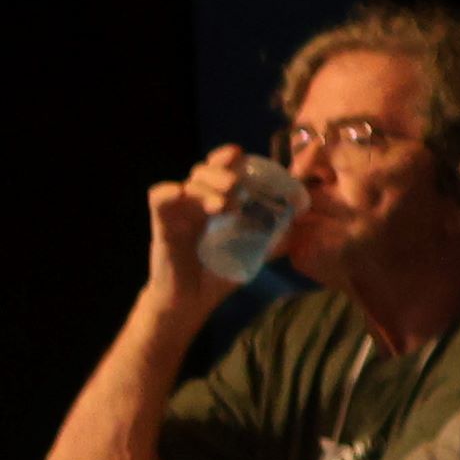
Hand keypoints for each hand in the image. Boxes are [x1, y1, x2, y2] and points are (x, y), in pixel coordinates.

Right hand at [139, 146, 265, 305]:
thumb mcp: (254, 252)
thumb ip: (275, 236)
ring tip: (224, 206)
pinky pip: (159, 197)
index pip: (222, 168)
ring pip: (189, 182)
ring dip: (207, 188)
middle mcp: (198, 202)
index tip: (244, 157)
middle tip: (236, 186)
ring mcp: (180, 211)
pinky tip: (180, 194)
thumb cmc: (219, 274)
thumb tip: (301, 220)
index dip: (231, 158)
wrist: (191, 302)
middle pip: (206, 170)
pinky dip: (169, 192)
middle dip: (223, 172)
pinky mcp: (162, 224)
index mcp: (217, 202)